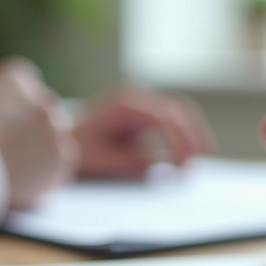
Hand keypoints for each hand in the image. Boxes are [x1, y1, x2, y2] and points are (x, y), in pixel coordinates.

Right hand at [0, 58, 78, 208]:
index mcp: (18, 81)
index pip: (24, 79)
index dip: (10, 98)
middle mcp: (42, 101)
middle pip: (43, 106)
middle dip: (30, 120)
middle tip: (10, 142)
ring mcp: (56, 131)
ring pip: (57, 132)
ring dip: (43, 143)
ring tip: (17, 160)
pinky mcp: (63, 159)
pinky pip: (64, 159)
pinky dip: (52, 166)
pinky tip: (30, 173)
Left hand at [74, 85, 215, 177]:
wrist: (60, 143)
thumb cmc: (79, 151)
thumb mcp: (105, 161)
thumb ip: (135, 163)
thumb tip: (167, 167)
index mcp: (125, 103)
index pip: (164, 118)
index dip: (179, 141)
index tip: (184, 165)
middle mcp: (137, 98)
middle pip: (177, 111)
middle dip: (193, 134)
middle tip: (204, 157)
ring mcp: (142, 105)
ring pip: (179, 113)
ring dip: (194, 133)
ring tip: (205, 154)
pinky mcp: (145, 116)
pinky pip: (172, 122)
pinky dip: (184, 136)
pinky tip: (192, 154)